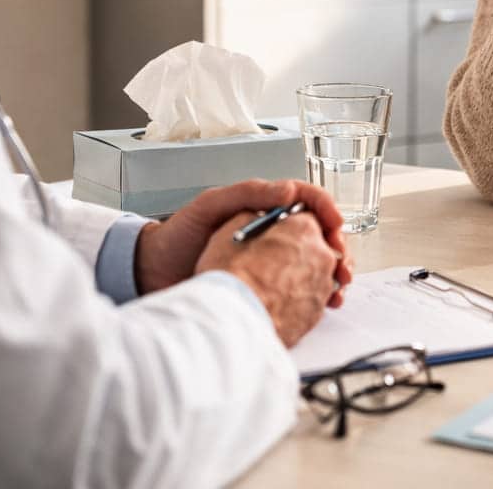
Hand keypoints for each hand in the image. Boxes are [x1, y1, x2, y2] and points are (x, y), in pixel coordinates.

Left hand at [134, 179, 351, 301]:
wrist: (151, 274)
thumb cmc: (177, 236)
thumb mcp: (209, 206)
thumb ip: (247, 193)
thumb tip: (288, 189)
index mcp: (262, 207)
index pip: (306, 200)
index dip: (326, 210)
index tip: (335, 225)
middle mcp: (271, 233)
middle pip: (318, 234)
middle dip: (337, 248)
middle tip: (342, 265)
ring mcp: (270, 261)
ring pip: (315, 262)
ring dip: (333, 273)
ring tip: (338, 288)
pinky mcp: (264, 286)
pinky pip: (300, 288)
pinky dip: (318, 295)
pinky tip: (324, 303)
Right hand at [194, 210, 340, 346]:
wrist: (235, 319)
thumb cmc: (232, 276)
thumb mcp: (234, 229)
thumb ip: (256, 218)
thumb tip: (258, 217)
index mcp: (303, 228)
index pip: (307, 217)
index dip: (289, 225)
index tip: (279, 233)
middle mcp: (320, 254)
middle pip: (315, 246)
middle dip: (298, 251)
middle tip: (276, 259)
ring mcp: (322, 285)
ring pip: (315, 274)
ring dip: (300, 276)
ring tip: (274, 284)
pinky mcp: (317, 312)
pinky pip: (312, 299)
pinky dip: (299, 299)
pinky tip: (278, 302)